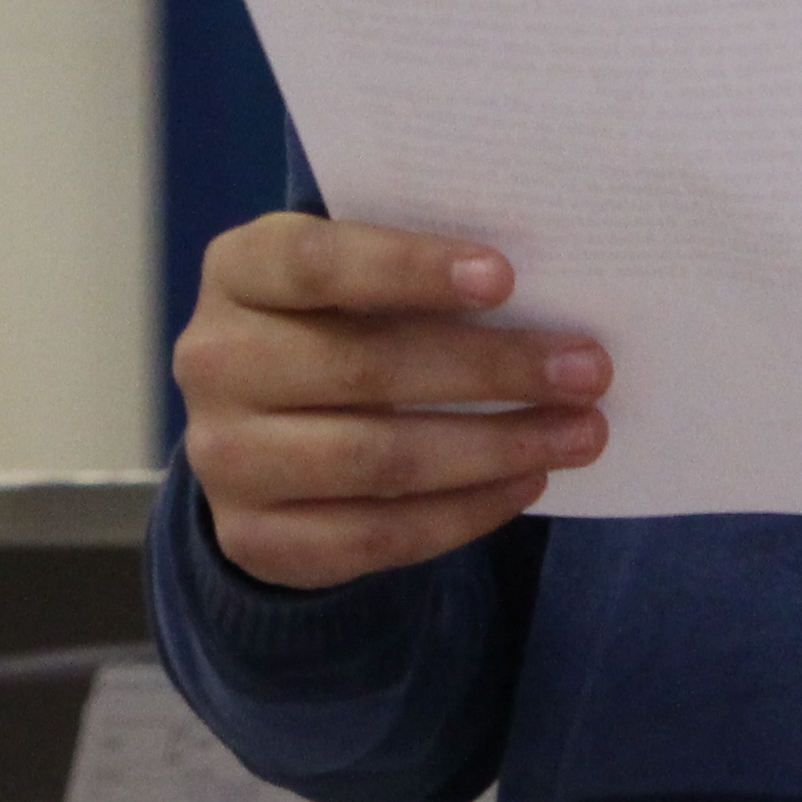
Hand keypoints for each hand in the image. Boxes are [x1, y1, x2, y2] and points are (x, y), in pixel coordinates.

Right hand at [175, 215, 610, 590]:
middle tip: (588, 369)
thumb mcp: (352, 276)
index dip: (409, 268)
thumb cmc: (336, 322)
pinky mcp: (252, 537)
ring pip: (377, 459)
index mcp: (237, 270)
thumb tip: (549, 288)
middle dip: (491, 370)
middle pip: (364, 368)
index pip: (318, 263)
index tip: (506, 278)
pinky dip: (462, 512)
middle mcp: (213, 361)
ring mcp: (223, 457)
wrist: (259, 431)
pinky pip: (374, 535)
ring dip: (494, 447)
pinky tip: (524, 483)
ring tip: (580, 433)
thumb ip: (416, 272)